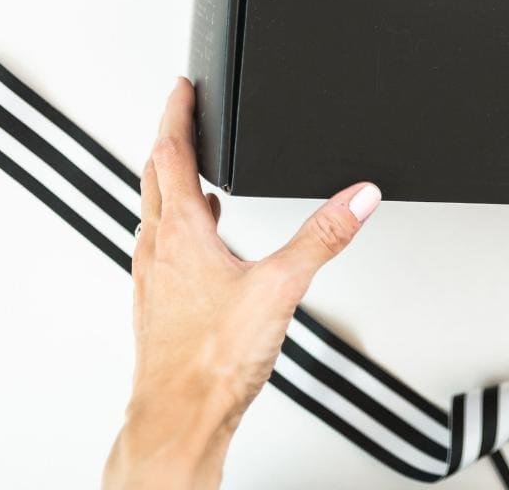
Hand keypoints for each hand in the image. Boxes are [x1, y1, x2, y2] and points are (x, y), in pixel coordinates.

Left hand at [103, 78, 380, 489]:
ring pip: (153, 212)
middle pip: (154, 177)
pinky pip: (160, 246)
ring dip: (168, 182)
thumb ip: (323, 237)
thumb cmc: (212, 363)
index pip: (171, 154)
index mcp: (182, 233)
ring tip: (188, 169)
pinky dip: (175, 224)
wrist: (178, 421)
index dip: (176, 114)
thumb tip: (356, 197)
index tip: (180, 87)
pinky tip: (198, 240)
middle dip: (169, 139)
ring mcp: (152, 279)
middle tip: (180, 114)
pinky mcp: (157, 305)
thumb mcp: (282, 287)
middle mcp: (158, 250)